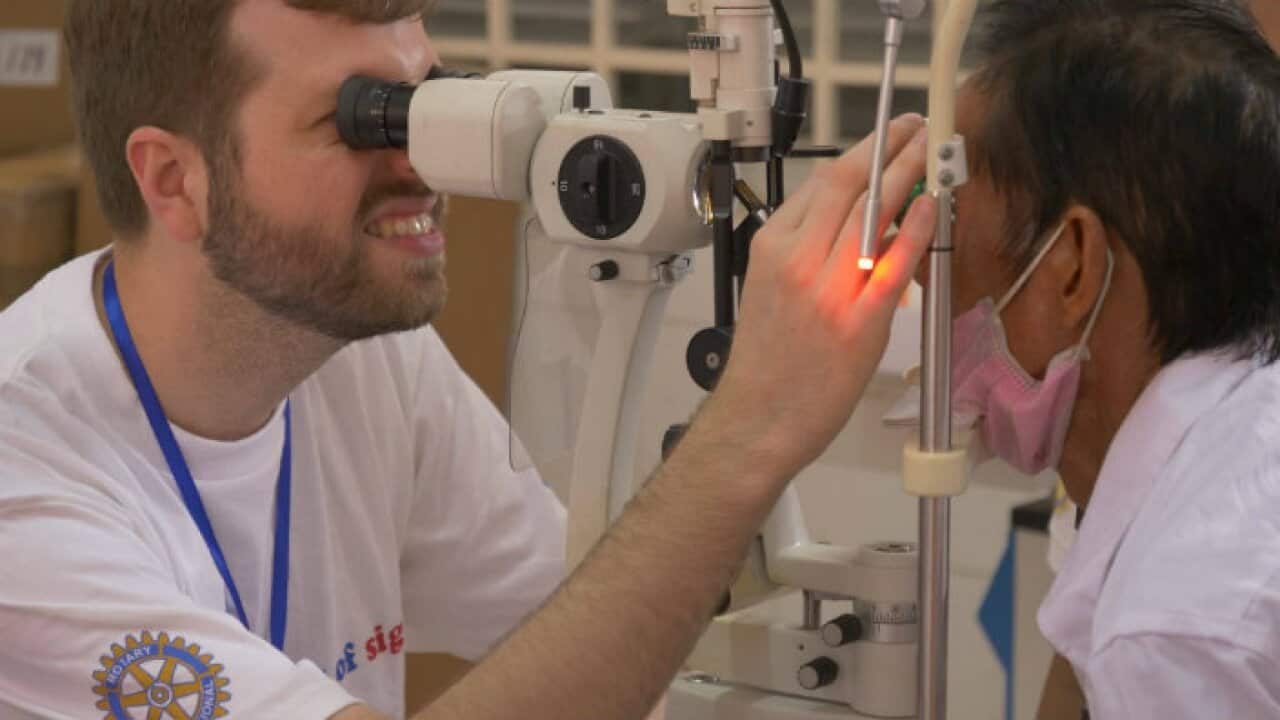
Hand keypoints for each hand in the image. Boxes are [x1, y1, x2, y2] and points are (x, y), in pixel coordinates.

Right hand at [700, 114, 936, 479]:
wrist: (760, 419)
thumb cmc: (768, 363)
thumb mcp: (772, 289)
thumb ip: (808, 252)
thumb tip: (862, 223)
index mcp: (772, 249)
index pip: (820, 183)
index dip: (862, 151)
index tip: (886, 136)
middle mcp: (796, 261)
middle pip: (847, 184)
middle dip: (889, 146)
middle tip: (916, 129)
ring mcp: (827, 290)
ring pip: (870, 213)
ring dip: (906, 173)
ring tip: (930, 153)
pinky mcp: (857, 322)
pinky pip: (890, 265)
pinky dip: (913, 231)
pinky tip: (930, 209)